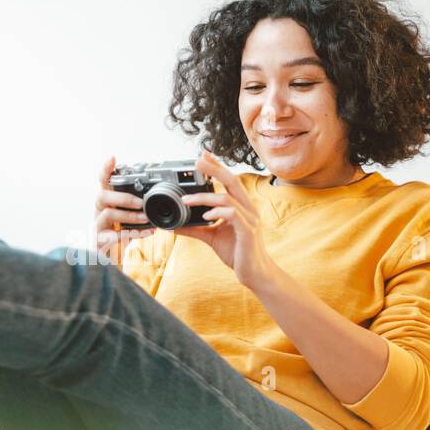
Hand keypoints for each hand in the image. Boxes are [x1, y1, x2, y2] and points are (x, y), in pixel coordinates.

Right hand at [94, 155, 153, 264]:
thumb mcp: (130, 215)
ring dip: (129, 215)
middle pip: (101, 195)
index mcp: (106, 200)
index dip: (105, 169)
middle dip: (122, 197)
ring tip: (146, 218)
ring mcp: (97, 225)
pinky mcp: (100, 241)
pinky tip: (147, 233)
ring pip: (108, 214)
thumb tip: (159, 191)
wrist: (113, 257)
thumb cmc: (121, 232)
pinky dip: (132, 234)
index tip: (112, 157)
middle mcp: (98, 210)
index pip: (103, 181)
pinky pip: (113, 236)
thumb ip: (138, 203)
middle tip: (140, 202)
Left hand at [172, 150, 278, 288]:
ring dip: (204, 197)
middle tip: (197, 161)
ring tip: (186, 200)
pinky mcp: (248, 232)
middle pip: (232, 181)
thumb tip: (174, 225)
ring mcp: (250, 219)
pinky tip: (205, 216)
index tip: (204, 155)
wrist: (255, 274)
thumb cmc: (237, 253)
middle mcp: (248, 209)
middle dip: (214, 169)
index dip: (217, 166)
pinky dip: (217, 213)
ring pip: (227, 198)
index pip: (229, 181)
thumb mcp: (211, 237)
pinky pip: (233, 215)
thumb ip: (195, 229)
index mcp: (241, 207)